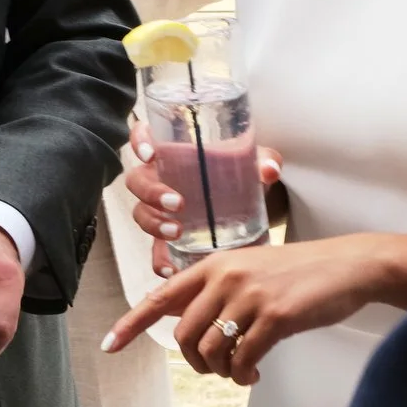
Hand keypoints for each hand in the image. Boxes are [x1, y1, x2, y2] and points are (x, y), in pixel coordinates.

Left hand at [102, 233, 406, 385]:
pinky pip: (243, 359)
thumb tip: (186, 326)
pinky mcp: (276, 316)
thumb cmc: (299, 273)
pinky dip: (244, 375)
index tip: (108, 347)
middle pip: (183, 336)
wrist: (349, 266)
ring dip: (222, 372)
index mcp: (214, 265)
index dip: (130, 324)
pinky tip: (255, 374)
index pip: (159, 297)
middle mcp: (226, 277)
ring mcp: (250, 295)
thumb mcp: (249, 271)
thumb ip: (216, 292)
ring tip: (240, 372)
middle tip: (216, 369)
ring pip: (211, 351)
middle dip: (195, 363)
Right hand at [123, 120, 283, 278]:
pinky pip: (155, 250)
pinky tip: (170, 268)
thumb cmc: (240, 174)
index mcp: (173, 153)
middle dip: (151, 192)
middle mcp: (160, 179)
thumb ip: (263, 160)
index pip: (144, 138)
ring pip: (142, 214)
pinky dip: (159, 260)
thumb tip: (269, 170)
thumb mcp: (253, 163)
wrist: (248, 205)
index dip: (140, 142)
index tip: (151, 154)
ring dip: (154, 224)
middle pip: (137, 181)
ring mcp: (160, 210)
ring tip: (177, 233)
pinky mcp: (167, 239)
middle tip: (177, 203)